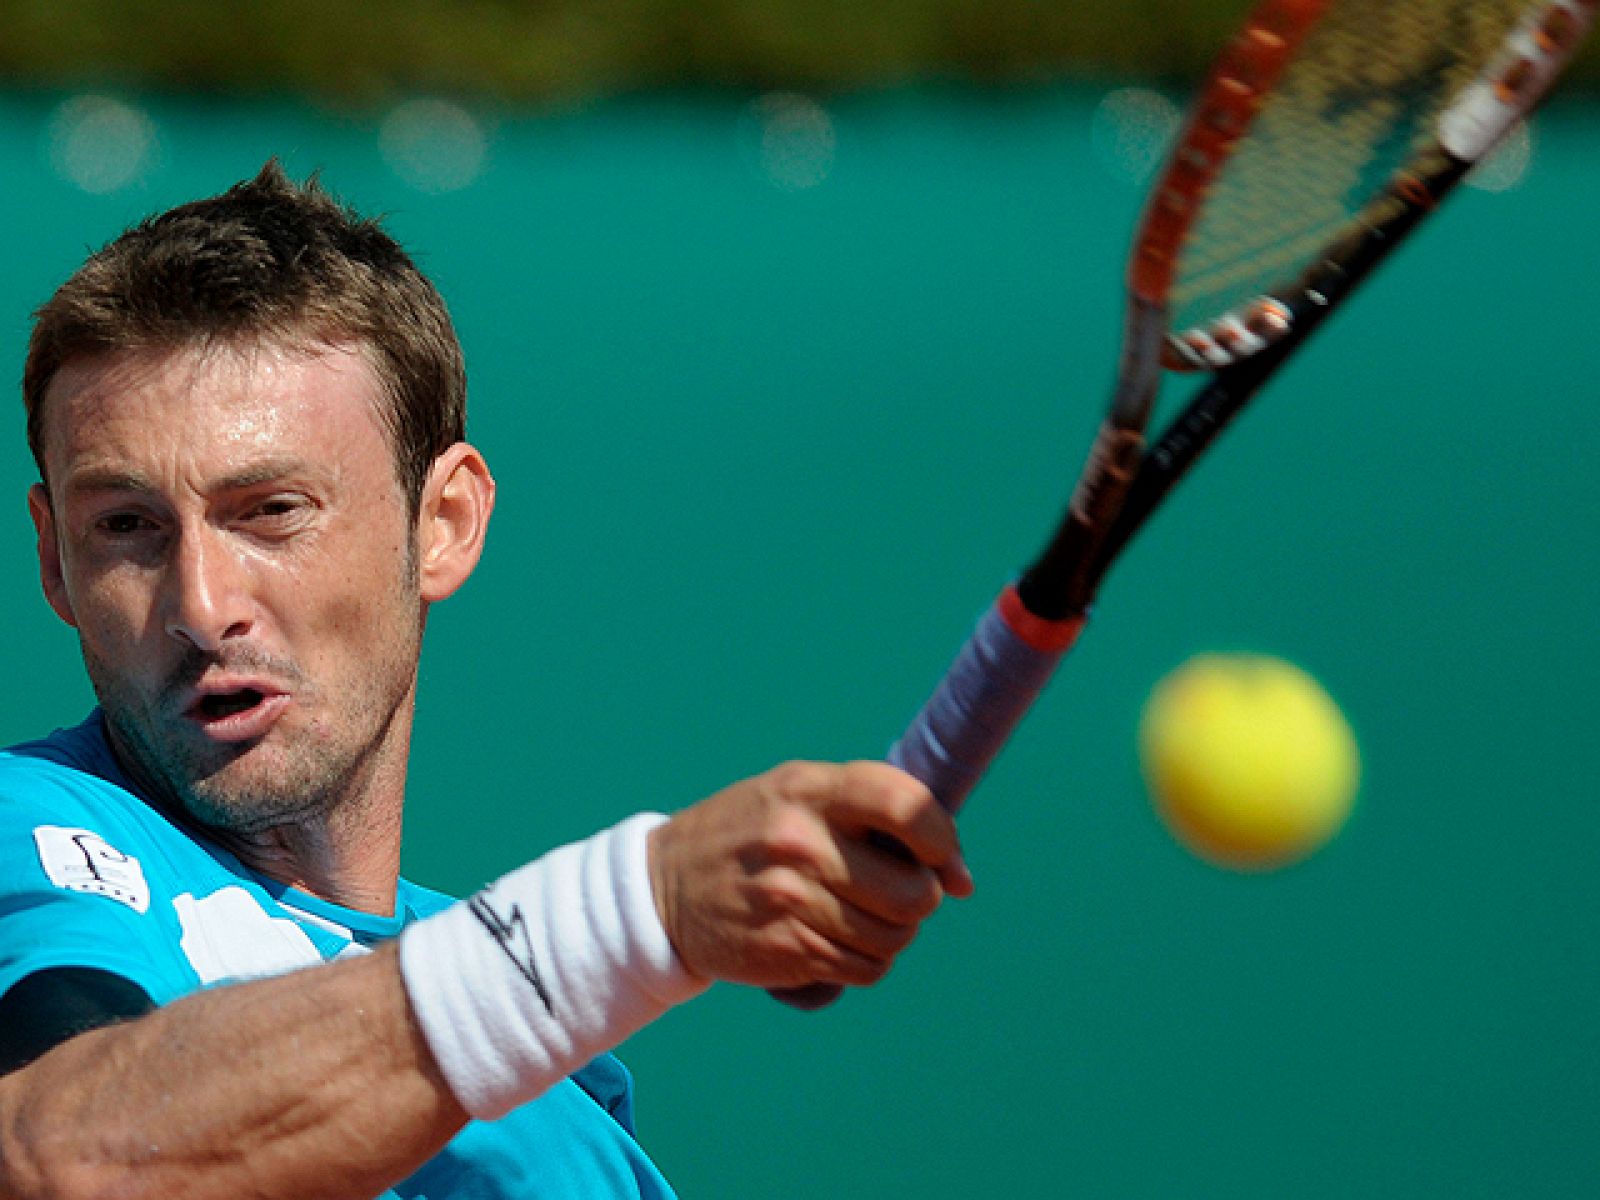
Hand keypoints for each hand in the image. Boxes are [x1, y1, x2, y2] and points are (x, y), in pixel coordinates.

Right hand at [647, 761, 972, 990]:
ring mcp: (793, 901)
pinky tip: (833, 940)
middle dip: (918, 899)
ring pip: (895, 937)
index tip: (942, 858)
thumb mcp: (799, 794)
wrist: (662, 889)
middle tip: (890, 891)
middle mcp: (802, 843)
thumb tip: (962, 880)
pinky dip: (863, 961)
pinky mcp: (785, 950)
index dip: (941, 838)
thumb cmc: (752, 833)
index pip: (906, 806)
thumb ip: (878, 817)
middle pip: (916, 893)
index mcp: (810, 789)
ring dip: (890, 934)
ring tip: (855, 915)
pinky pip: (865, 969)